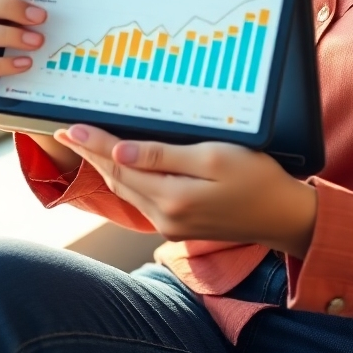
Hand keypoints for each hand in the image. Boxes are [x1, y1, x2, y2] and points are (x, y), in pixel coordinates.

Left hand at [53, 124, 317, 257]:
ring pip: (127, 191)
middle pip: (118, 180)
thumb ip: (165, 156)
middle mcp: (165, 216)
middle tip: (68, 131)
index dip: (94, 143)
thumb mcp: (214, 158)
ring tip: (86, 145)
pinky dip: (126, 178)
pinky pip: (143, 198)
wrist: (284, 215)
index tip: (70, 127)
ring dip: (105, 167)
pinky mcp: (181, 224)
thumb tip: (120, 152)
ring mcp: (172, 224)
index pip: (120, 164)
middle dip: (91, 154)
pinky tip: (122, 165)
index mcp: (171, 197)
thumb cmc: (257, 178)